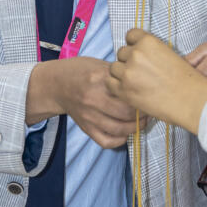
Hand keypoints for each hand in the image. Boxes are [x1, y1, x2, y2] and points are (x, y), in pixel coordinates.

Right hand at [27, 57, 142, 147]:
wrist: (55, 85)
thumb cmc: (80, 72)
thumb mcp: (99, 65)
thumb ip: (118, 74)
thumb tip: (143, 84)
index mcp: (98, 78)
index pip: (127, 91)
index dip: (143, 96)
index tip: (150, 96)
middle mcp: (92, 98)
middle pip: (126, 112)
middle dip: (142, 113)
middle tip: (150, 110)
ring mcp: (88, 115)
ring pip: (119, 129)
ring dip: (135, 128)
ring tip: (142, 122)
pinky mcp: (85, 127)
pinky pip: (106, 141)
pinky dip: (119, 140)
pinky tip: (125, 133)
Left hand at [107, 31, 206, 132]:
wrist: (190, 100)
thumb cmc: (185, 80)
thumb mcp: (169, 55)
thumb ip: (150, 52)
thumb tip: (137, 53)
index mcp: (148, 41)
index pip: (130, 35)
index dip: (134, 45)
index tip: (139, 53)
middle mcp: (135, 54)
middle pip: (121, 53)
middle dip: (128, 61)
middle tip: (141, 72)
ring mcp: (128, 72)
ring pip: (114, 68)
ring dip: (121, 74)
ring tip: (136, 82)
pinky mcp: (124, 90)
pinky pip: (110, 83)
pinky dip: (117, 86)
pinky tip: (129, 90)